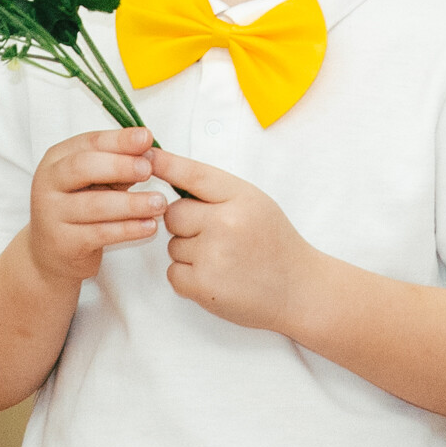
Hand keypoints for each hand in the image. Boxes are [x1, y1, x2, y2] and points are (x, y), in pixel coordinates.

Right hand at [27, 127, 168, 284]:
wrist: (52, 252)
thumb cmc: (81, 207)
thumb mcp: (96, 181)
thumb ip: (118, 164)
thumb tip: (149, 151)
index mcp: (57, 159)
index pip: (88, 142)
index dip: (119, 140)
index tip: (147, 138)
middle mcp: (48, 183)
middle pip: (83, 167)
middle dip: (119, 166)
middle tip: (148, 169)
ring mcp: (51, 214)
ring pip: (94, 204)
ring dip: (131, 203)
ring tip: (159, 203)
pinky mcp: (63, 243)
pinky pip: (100, 233)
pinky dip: (128, 229)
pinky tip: (150, 226)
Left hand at [149, 149, 317, 335]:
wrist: (299, 290)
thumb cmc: (274, 244)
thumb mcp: (255, 204)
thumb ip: (217, 193)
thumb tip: (171, 178)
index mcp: (241, 197)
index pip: (194, 175)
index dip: (167, 164)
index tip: (146, 156)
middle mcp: (226, 223)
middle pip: (173, 214)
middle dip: (185, 224)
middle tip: (215, 237)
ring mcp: (213, 255)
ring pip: (172, 245)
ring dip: (188, 253)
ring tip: (222, 260)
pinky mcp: (203, 286)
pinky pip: (172, 273)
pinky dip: (187, 278)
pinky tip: (215, 278)